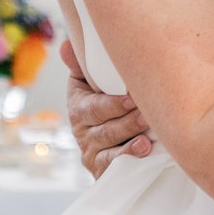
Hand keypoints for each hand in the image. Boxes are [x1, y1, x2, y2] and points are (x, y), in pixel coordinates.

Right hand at [61, 39, 153, 177]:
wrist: (102, 139)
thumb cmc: (100, 101)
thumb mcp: (87, 83)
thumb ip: (80, 65)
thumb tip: (67, 44)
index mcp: (79, 108)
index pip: (93, 108)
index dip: (112, 105)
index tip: (131, 98)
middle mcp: (83, 133)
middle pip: (105, 130)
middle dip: (127, 123)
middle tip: (146, 116)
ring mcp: (92, 153)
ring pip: (111, 149)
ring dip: (130, 142)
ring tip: (147, 138)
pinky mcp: (101, 170)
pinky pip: (113, 167)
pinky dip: (128, 160)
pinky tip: (142, 152)